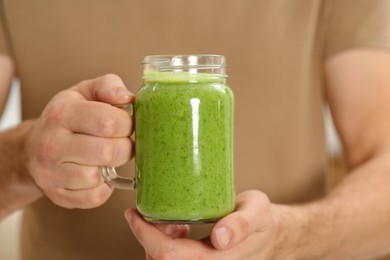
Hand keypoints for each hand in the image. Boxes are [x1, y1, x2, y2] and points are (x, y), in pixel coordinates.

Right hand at [26, 74, 134, 208]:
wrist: (33, 147)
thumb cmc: (69, 117)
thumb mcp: (85, 92)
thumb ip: (108, 86)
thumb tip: (128, 98)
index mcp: (62, 113)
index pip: (109, 122)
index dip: (128, 124)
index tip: (127, 124)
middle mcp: (51, 144)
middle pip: (108, 152)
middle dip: (126, 147)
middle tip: (123, 142)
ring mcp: (50, 173)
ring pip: (98, 177)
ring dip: (112, 168)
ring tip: (107, 157)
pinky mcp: (57, 195)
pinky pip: (94, 198)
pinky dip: (104, 188)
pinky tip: (99, 174)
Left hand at [125, 190, 276, 258]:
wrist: (268, 234)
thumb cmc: (262, 220)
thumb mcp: (258, 212)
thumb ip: (242, 224)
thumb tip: (220, 237)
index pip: (170, 257)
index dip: (146, 236)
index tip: (133, 214)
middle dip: (147, 237)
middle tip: (151, 212)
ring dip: (154, 240)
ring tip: (170, 220)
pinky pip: (170, 259)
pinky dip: (163, 243)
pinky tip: (178, 228)